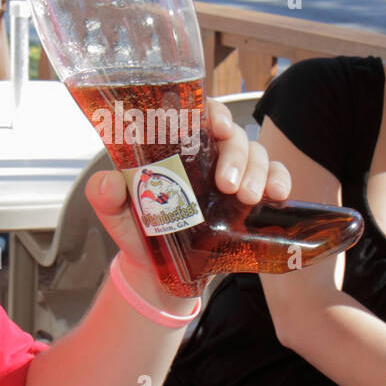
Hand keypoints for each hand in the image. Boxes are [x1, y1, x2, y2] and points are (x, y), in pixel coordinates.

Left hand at [85, 98, 290, 309]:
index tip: (218, 127)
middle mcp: (206, 154)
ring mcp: (232, 174)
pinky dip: (280, 180)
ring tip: (248, 199)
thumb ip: (106, 197)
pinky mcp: (250, 196)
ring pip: (256, 153)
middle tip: (228, 185)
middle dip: (236, 154)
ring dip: (257, 171)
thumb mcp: (116, 215)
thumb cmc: (139, 232)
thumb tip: (107, 182)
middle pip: (232, 135)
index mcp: (175, 147)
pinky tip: (278, 195)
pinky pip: (274, 176)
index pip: (199, 113)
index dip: (213, 111)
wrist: (160, 273)